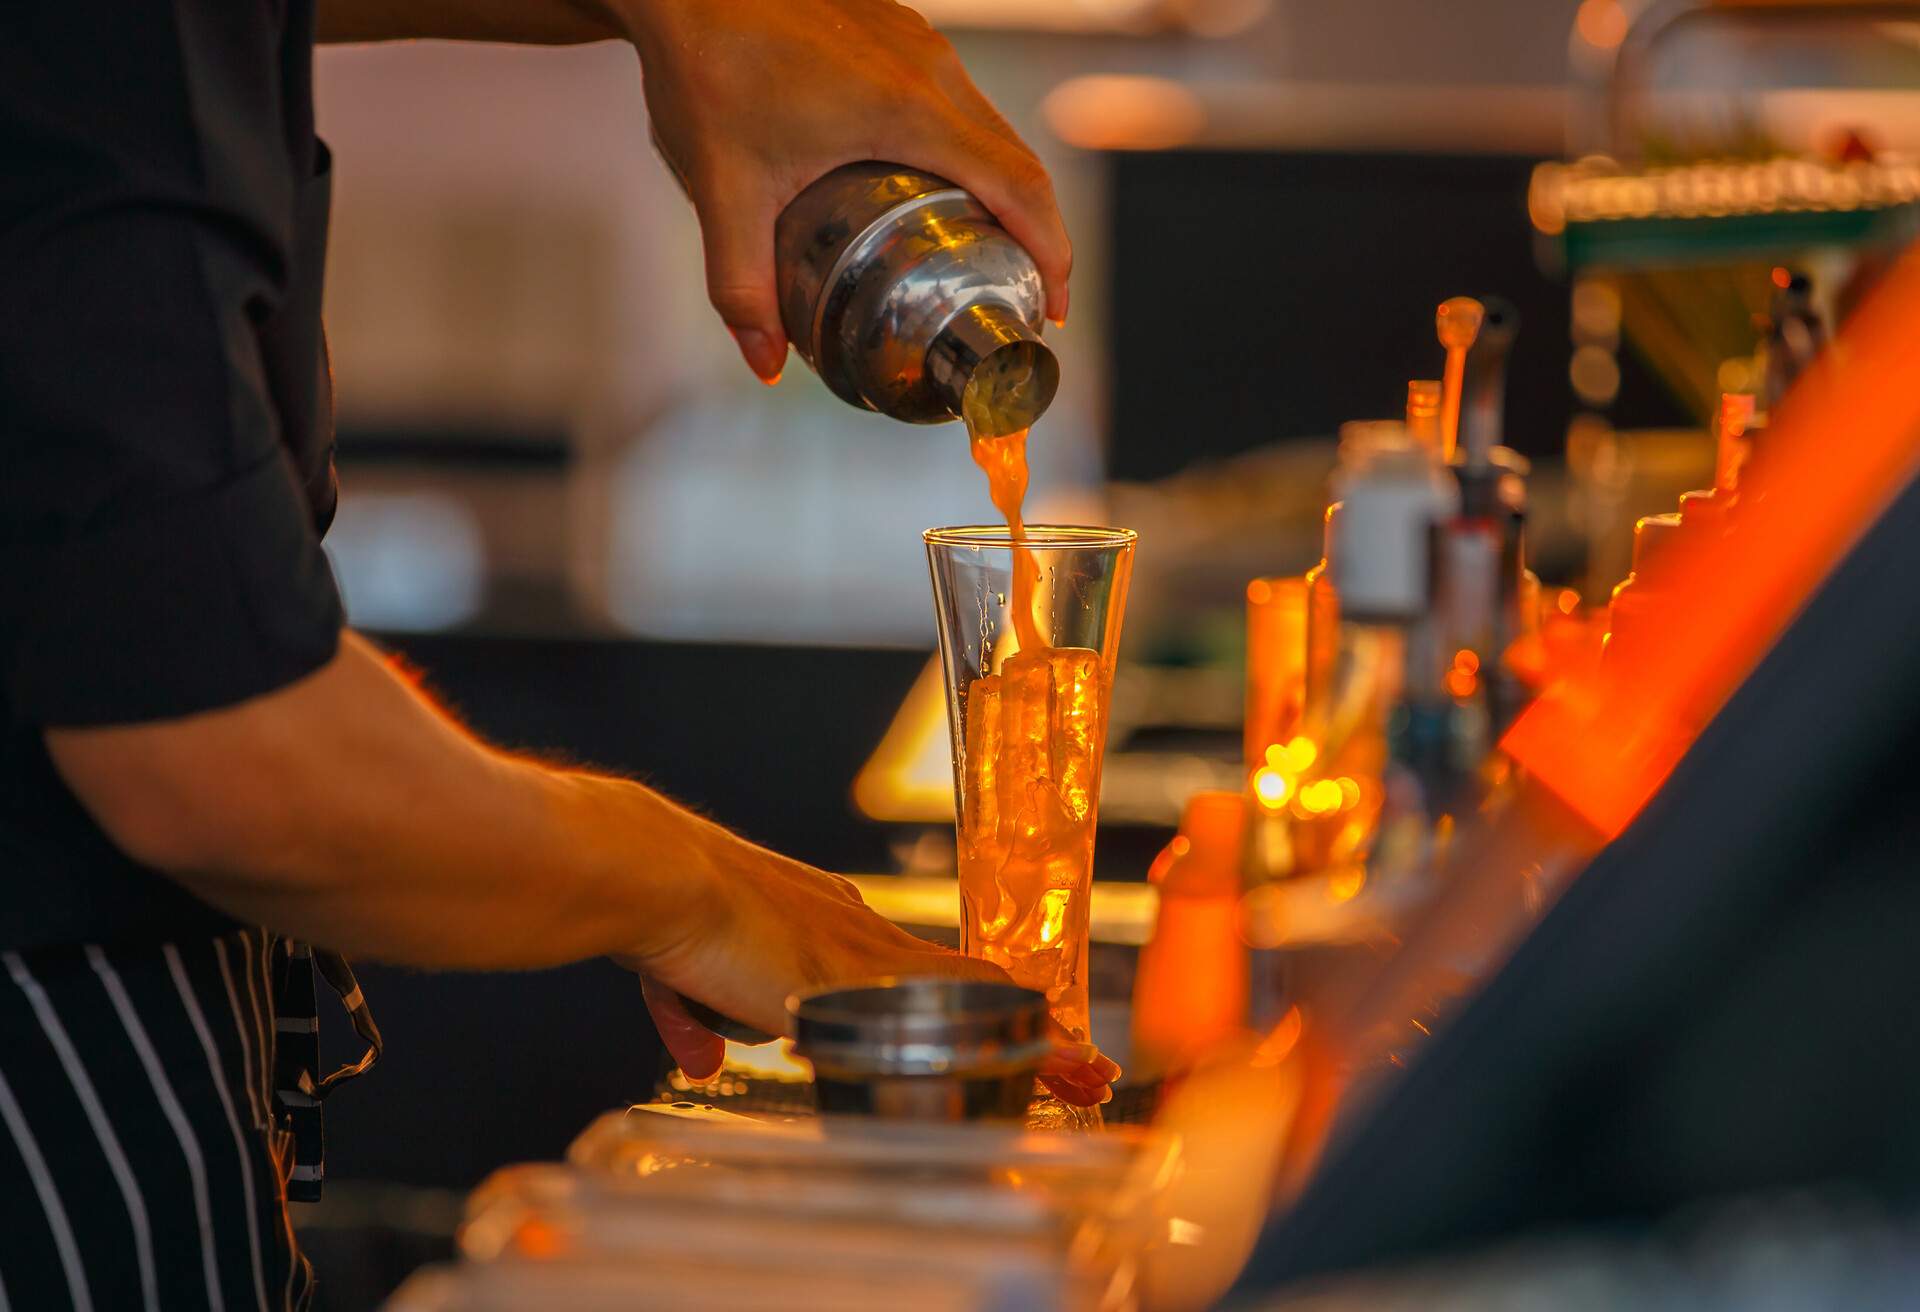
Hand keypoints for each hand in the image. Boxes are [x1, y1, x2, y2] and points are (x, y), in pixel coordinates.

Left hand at [619, 0, 1071, 380]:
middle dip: (1035, 231)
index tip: (1050, 304)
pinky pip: (956, 99)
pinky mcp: (896, 32)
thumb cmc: (704, 64)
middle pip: (1018, 159)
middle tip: (1019, 291)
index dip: (1051, 250)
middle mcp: (930, 70)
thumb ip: (742, 285)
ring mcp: (917, 44)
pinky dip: (967, 151)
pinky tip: (932, 185)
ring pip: (989, 126)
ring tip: (984, 247)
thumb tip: (764, 362)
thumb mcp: (724, 189)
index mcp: (909, 109)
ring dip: (1002, 188)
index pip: (1018, 185)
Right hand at [623, 844, 1116, 1103]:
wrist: (667, 881)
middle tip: (1061, 1051)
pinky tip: (1057, 1052)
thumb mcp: (684, 985)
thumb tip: (699, 1063)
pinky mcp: (866, 975)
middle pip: (951, 979)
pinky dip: (1012, 1029)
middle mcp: (856, 928)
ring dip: (1027, 1032)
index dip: (940, 995)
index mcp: (818, 921)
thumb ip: (695, 1023)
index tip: (975, 1016)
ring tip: (1082, 1066)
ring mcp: (867, 951)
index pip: (898, 963)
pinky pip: (967, 1002)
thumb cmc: (668, 917)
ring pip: (973, 991)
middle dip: (1005, 1016)